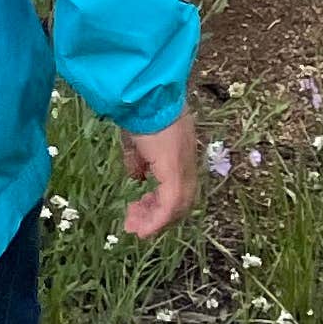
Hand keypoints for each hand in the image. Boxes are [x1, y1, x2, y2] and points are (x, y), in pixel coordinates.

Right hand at [120, 111, 198, 238]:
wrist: (144, 95)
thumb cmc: (138, 111)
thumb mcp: (135, 139)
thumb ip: (138, 160)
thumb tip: (137, 178)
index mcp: (180, 152)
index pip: (177, 185)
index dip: (160, 201)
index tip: (140, 209)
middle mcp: (187, 161)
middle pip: (181, 200)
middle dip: (157, 214)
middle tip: (135, 223)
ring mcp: (184, 166)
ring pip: (178, 205)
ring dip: (155, 219)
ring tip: (135, 226)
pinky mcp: (176, 171)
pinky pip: (170, 204)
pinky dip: (158, 220)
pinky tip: (143, 228)